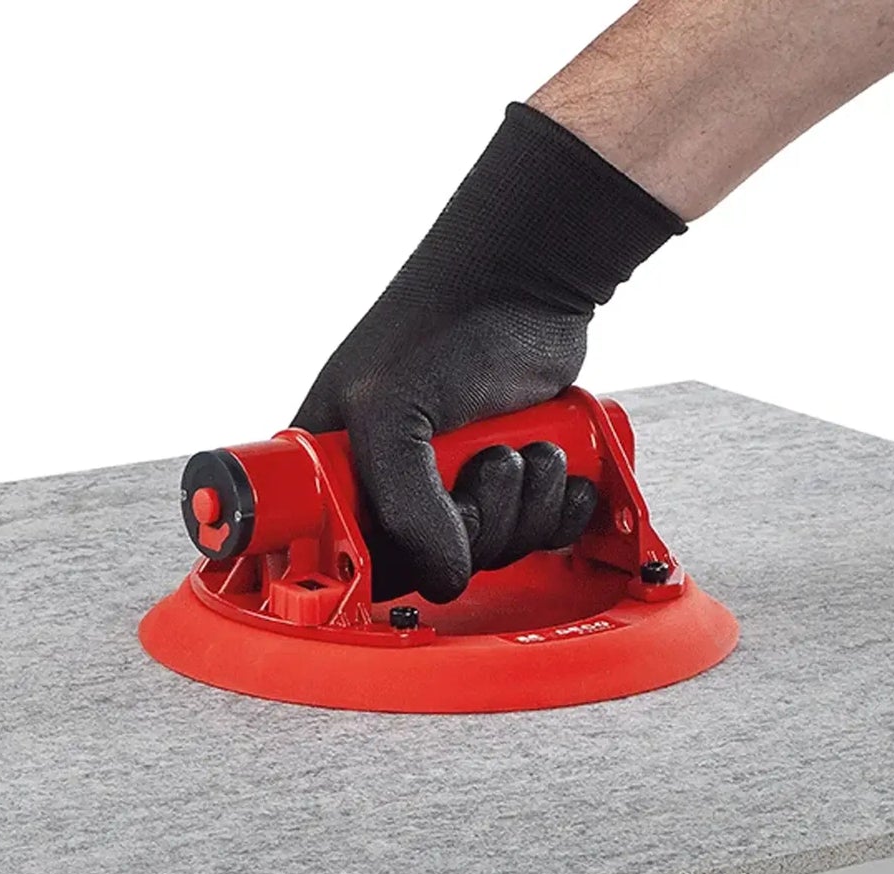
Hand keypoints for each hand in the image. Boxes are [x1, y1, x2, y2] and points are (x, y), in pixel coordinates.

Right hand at [292, 103, 682, 603]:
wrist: (536, 276)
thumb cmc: (448, 322)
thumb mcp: (394, 413)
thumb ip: (402, 507)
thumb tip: (444, 576)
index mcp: (335, 468)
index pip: (341, 558)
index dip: (376, 569)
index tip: (407, 550)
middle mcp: (389, 483)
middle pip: (425, 567)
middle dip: (472, 529)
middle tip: (483, 474)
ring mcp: (452, 486)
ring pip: (487, 555)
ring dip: (523, 510)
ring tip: (526, 449)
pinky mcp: (509, 484)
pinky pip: (536, 538)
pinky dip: (558, 510)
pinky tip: (557, 466)